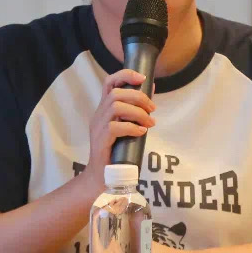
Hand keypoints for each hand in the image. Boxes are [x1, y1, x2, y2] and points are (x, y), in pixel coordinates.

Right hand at [85, 69, 155, 184]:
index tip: (142, 78)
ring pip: (115, 107)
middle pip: (115, 93)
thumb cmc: (117, 151)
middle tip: (153, 109)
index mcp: (104, 108)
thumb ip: (136, 109)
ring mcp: (98, 127)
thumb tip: (151, 88)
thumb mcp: (128, 126)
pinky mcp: (101, 141)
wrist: (101, 177)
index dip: (125, 75)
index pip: (109, 82)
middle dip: (138, 97)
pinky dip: (132, 127)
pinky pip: (115, 127)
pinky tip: (141, 132)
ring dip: (137, 112)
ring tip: (150, 122)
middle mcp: (99, 114)